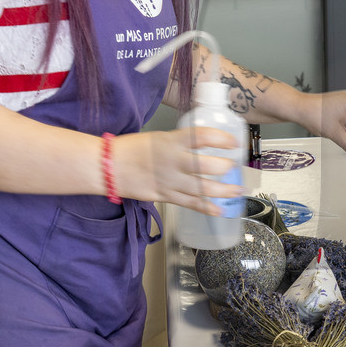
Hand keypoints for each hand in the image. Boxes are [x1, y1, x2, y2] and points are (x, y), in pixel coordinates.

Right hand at [113, 128, 243, 215]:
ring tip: (238, 190)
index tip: (234, 142)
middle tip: (235, 167)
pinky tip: (221, 209)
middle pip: (207, 166)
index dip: (222, 139)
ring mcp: (170, 181)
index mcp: (172, 141)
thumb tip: (203, 143)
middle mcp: (174, 161)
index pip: (203, 137)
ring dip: (224, 190)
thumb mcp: (159, 137)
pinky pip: (190, 203)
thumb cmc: (131, 149)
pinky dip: (207, 207)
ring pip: (203, 188)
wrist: (107, 166)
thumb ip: (181, 142)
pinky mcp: (165, 196)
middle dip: (226, 167)